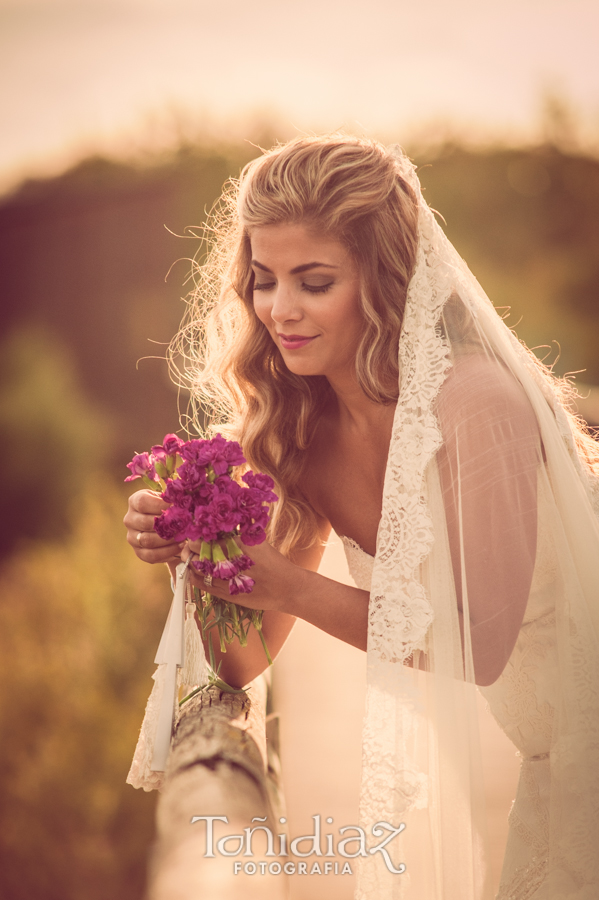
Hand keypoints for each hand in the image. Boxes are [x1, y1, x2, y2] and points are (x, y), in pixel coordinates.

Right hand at [124, 489, 184, 564]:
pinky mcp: (139, 552)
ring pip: (147, 540)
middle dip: (167, 525)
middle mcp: (130, 519)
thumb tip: (181, 501)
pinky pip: (151, 555)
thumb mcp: (167, 499)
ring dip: (168, 540)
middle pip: (145, 523)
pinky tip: (180, 546)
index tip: (177, 507)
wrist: (166, 526)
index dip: (160, 505)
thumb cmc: (168, 508)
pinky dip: (167, 552)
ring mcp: (132, 537)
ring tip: (183, 536)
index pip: (143, 503)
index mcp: (135, 501)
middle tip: (184, 524)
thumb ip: (171, 498)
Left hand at [181, 537, 302, 613]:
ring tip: (191, 559)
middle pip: (197, 554)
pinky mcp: (226, 594)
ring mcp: (227, 580)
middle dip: (189, 550)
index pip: (205, 539)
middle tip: (188, 547)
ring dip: (190, 563)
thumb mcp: (257, 542)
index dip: (195, 538)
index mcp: (238, 545)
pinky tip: (194, 573)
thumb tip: (218, 526)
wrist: (286, 588)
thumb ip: (237, 534)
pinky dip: (194, 577)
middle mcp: (230, 562)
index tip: (194, 536)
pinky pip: (202, 585)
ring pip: (197, 570)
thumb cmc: (273, 562)